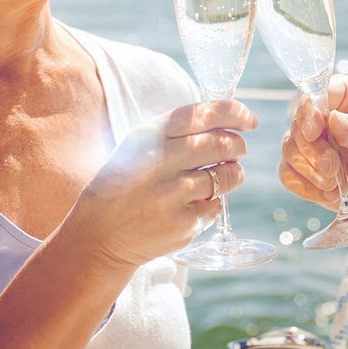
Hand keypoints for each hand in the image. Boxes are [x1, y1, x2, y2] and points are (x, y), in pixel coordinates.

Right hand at [64, 100, 256, 269]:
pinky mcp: (183, 224)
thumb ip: (175, 132)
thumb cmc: (123, 185)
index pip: (202, 114)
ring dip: (233, 173)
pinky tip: (195, 203)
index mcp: (147, 136)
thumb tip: (227, 119)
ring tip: (222, 175)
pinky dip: (214, 202)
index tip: (248, 119)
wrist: (98, 235)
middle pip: (222, 144)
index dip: (233, 113)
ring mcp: (172, 195)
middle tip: (238, 149)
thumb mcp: (137, 148)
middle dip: (238, 145)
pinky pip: (216, 205)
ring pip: (226, 176)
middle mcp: (160, 162)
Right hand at [278, 75, 347, 212]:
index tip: (317, 129)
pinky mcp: (309, 170)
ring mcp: (316, 144)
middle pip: (299, 121)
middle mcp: (328, 117)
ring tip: (333, 184)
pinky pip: (288, 173)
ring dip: (308, 168)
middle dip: (311, 147)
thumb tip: (335, 121)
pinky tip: (329, 193)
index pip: (320, 90)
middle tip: (332, 167)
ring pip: (290, 147)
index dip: (311, 108)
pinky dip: (305, 186)